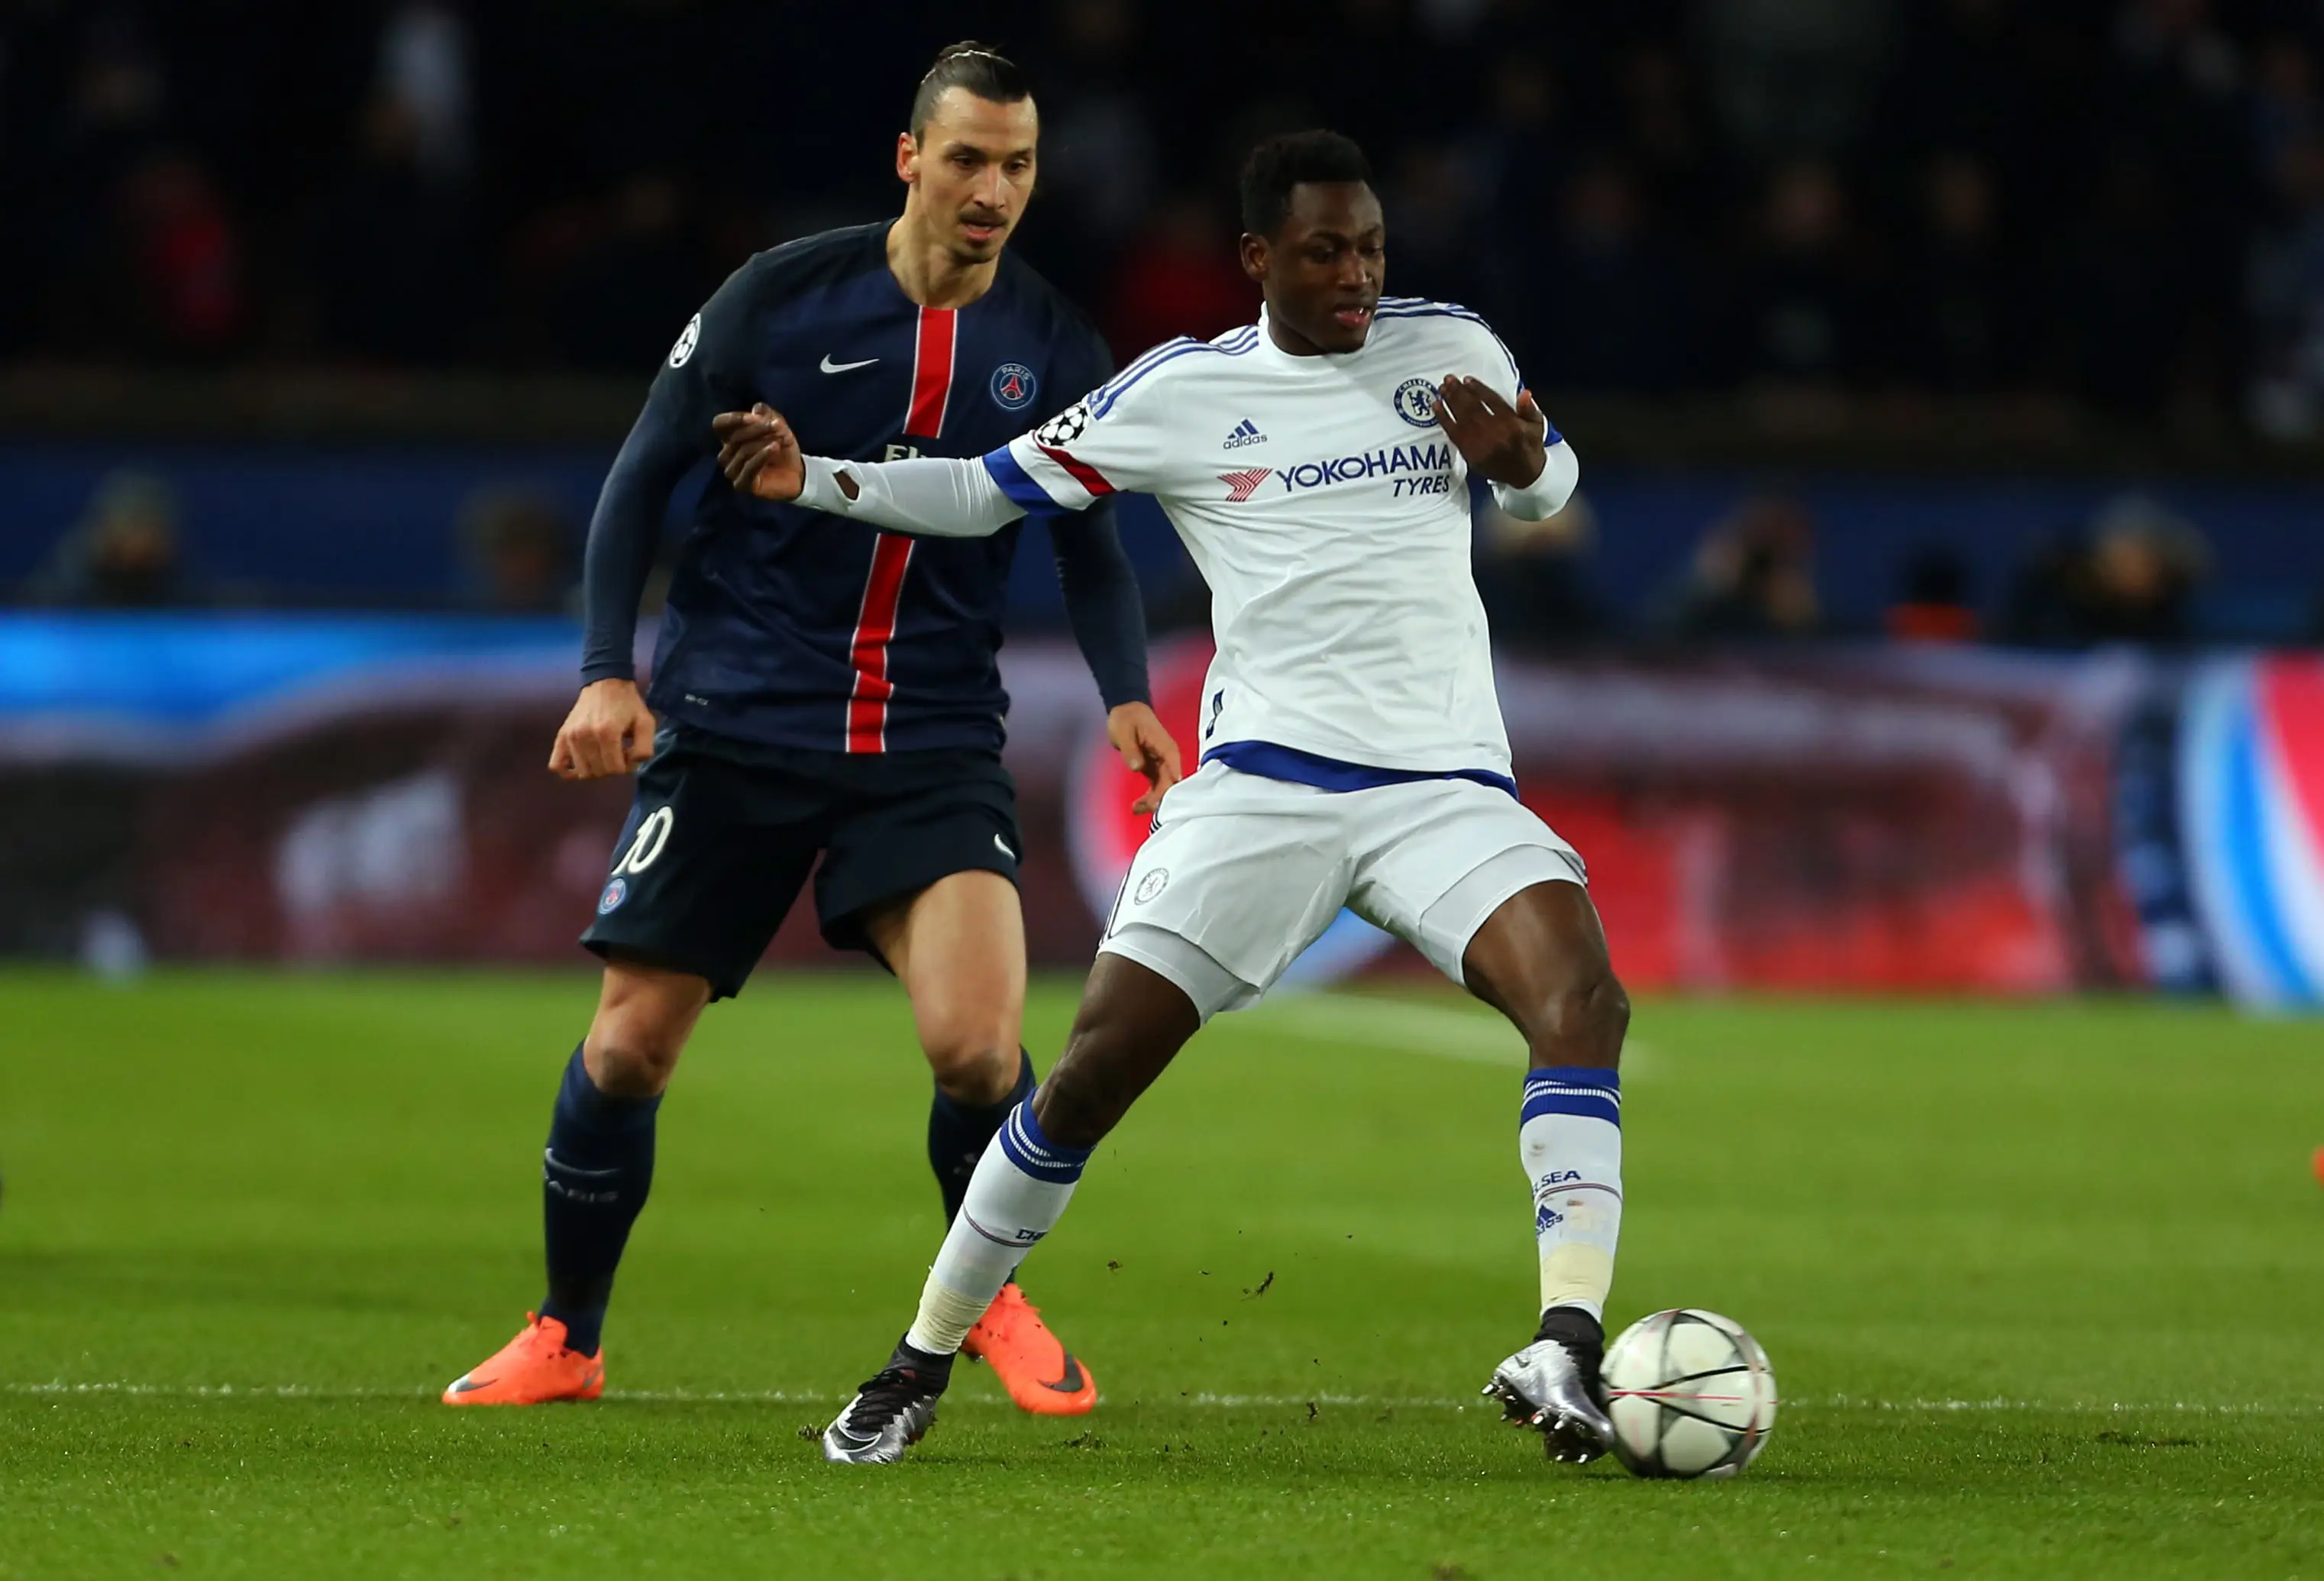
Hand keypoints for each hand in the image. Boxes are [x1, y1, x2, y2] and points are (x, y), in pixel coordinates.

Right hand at [549, 678, 657, 780]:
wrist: (605, 683)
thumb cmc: (628, 704)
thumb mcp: (646, 723)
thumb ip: (645, 748)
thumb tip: (631, 763)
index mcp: (607, 733)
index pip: (615, 770)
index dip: (626, 766)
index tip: (628, 753)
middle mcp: (585, 735)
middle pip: (599, 772)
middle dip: (611, 767)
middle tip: (617, 752)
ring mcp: (571, 736)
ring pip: (582, 772)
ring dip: (594, 768)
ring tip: (602, 754)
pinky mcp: (561, 735)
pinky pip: (556, 765)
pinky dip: (568, 770)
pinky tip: (581, 763)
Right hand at [713, 402, 804, 501]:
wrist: (796, 472)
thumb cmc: (782, 447)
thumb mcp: (778, 426)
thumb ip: (768, 415)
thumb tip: (757, 408)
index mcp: (730, 437)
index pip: (719, 424)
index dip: (733, 419)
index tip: (754, 417)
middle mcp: (726, 454)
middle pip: (734, 437)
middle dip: (757, 429)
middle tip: (777, 426)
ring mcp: (732, 470)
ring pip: (742, 452)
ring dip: (762, 443)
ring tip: (779, 441)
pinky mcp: (741, 484)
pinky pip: (748, 468)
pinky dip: (762, 456)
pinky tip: (774, 448)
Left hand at [1106, 701, 1182, 814]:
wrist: (1126, 711)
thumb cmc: (1127, 718)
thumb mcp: (1125, 731)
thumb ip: (1131, 750)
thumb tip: (1138, 767)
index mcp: (1165, 746)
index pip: (1174, 766)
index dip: (1172, 783)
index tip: (1166, 799)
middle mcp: (1168, 757)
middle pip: (1170, 781)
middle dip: (1160, 797)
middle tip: (1144, 808)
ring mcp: (1162, 764)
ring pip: (1163, 787)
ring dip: (1153, 801)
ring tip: (1136, 809)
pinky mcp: (1154, 769)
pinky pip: (1155, 787)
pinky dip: (1148, 797)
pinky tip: (1137, 807)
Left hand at [1434, 376, 1548, 490]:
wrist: (1523, 475)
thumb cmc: (1529, 445)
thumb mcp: (1537, 426)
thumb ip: (1530, 409)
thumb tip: (1524, 393)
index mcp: (1511, 425)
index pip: (1492, 402)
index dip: (1479, 389)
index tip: (1467, 379)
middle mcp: (1494, 434)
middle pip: (1473, 408)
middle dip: (1459, 392)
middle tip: (1448, 379)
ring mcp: (1480, 445)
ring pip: (1461, 419)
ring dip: (1449, 401)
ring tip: (1442, 388)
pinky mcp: (1469, 454)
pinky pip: (1453, 434)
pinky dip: (1443, 419)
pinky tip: (1436, 406)